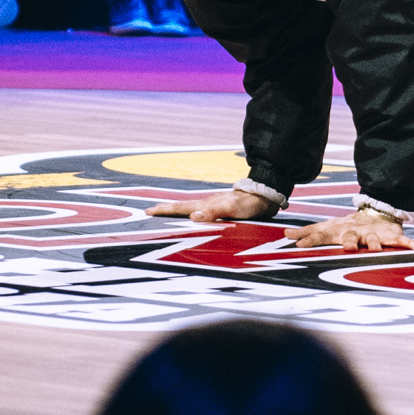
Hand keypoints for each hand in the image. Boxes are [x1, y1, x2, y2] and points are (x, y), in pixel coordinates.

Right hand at [149, 185, 282, 223]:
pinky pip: (200, 214)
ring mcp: (213, 207)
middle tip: (150, 211)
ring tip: (165, 213)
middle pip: (181, 207)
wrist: (265, 196)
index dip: (164, 210)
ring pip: (190, 210)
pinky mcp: (221, 211)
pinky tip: (191, 218)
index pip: (181, 207)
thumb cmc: (250, 204)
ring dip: (176, 211)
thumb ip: (213, 212)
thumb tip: (192, 216)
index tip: (148, 211)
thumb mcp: (232, 208)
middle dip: (165, 209)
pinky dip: (189, 215)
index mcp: (206, 205)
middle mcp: (207, 205)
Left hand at [282, 210, 413, 252]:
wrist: (376, 211)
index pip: (322, 234)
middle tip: (347, 247)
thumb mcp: (328, 228)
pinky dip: (412, 245)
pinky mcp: (392, 235)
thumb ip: (308, 233)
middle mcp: (357, 232)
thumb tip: (284, 234)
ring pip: (376, 239)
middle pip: (351, 237)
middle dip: (349, 242)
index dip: (311, 238)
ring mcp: (375, 233)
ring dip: (377, 243)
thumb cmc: (348, 226)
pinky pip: (403, 241)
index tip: (299, 244)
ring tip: (378, 248)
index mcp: (340, 231)